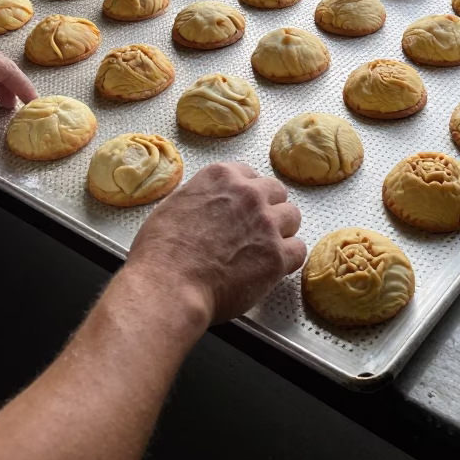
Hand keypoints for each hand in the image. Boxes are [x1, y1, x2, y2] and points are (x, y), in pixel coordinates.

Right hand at [125, 162, 304, 326]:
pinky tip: (273, 267)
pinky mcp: (276, 256)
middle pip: (276, 191)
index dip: (247, 193)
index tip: (243, 207)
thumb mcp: (174, 204)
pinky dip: (288, 259)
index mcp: (222, 176)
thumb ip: (202, 197)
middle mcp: (248, 194)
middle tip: (255, 229)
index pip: (249, 174)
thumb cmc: (161, 252)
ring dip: (281, 230)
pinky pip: (298, 250)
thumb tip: (209, 203)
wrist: (169, 285)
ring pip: (292, 216)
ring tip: (265, 248)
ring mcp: (266, 223)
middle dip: (268, 208)